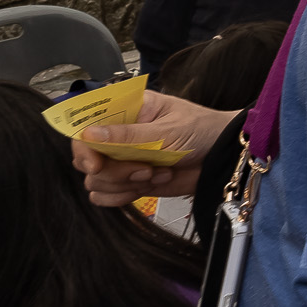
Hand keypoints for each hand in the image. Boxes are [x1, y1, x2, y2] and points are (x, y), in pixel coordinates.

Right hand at [71, 90, 235, 207]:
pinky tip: (148, 186)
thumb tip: (88, 133)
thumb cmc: (202, 131)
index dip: (83, 145)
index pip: (86, 123)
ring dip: (121, 183)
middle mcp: (118, 134)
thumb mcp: (168, 131)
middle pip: (86, 157)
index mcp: (127, 110)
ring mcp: (122, 159)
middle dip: (110, 170)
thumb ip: (128, 135)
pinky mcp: (129, 181)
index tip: (95, 165)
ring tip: (155, 174)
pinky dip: (121, 196)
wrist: (223, 158)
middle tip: (143, 170)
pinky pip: (105, 195)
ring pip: (95, 179)